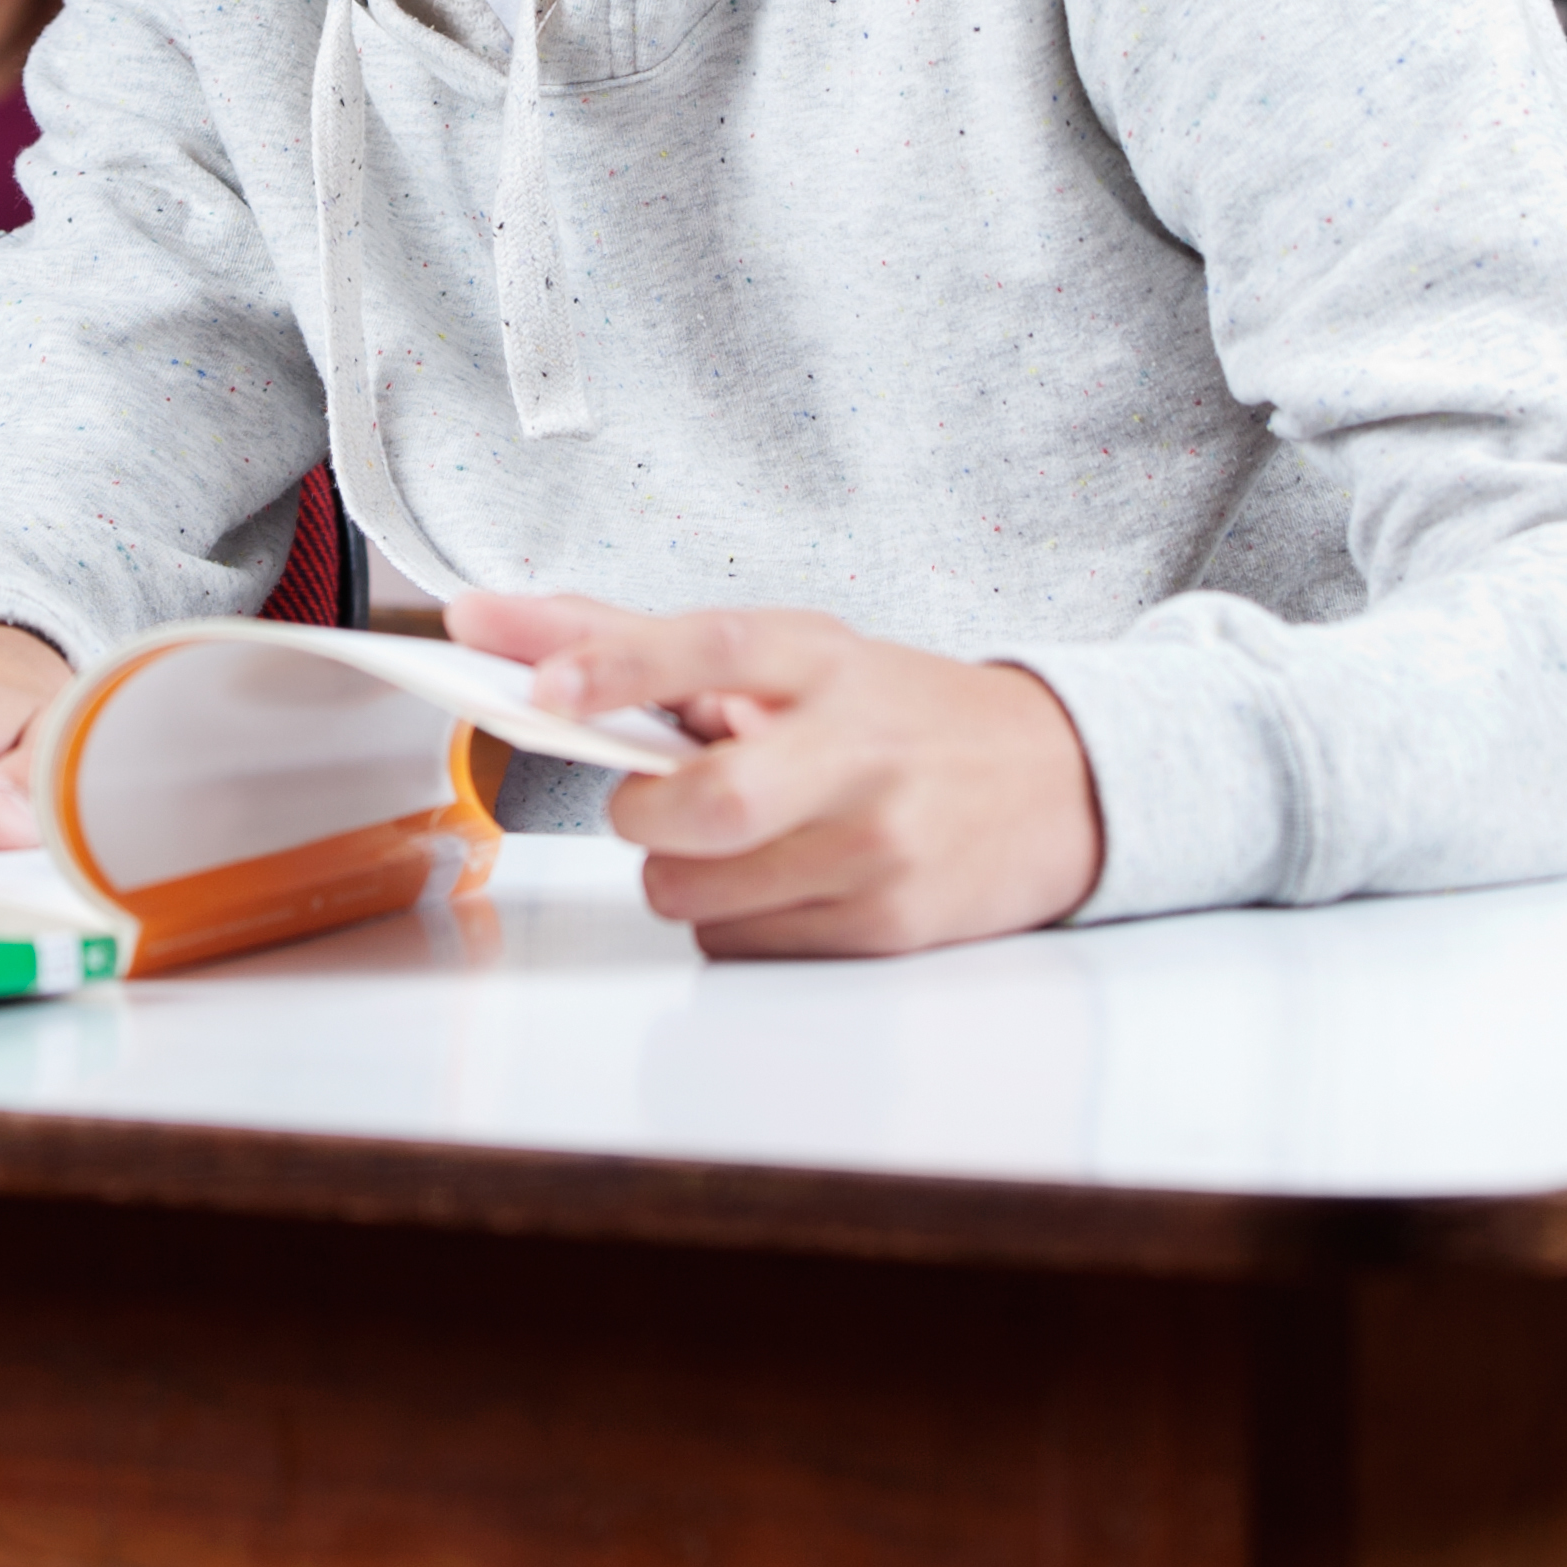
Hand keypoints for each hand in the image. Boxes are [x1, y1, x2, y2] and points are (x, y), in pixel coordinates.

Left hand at [455, 587, 1104, 958]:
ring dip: (683, 874)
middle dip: (645, 815)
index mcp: (821, 659)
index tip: (536, 681)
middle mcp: (855, 748)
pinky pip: (742, 945)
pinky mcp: (888, 925)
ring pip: (702, 892)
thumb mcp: (799, 654)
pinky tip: (785, 882)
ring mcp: (877, 844)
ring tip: (738, 842)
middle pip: (706, 804)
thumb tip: (501, 621)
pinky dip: (732, 922)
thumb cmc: (903, 714)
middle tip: (653, 801)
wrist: (1064, 780)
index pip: (709, 648)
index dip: (614, 663)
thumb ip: (647, 642)